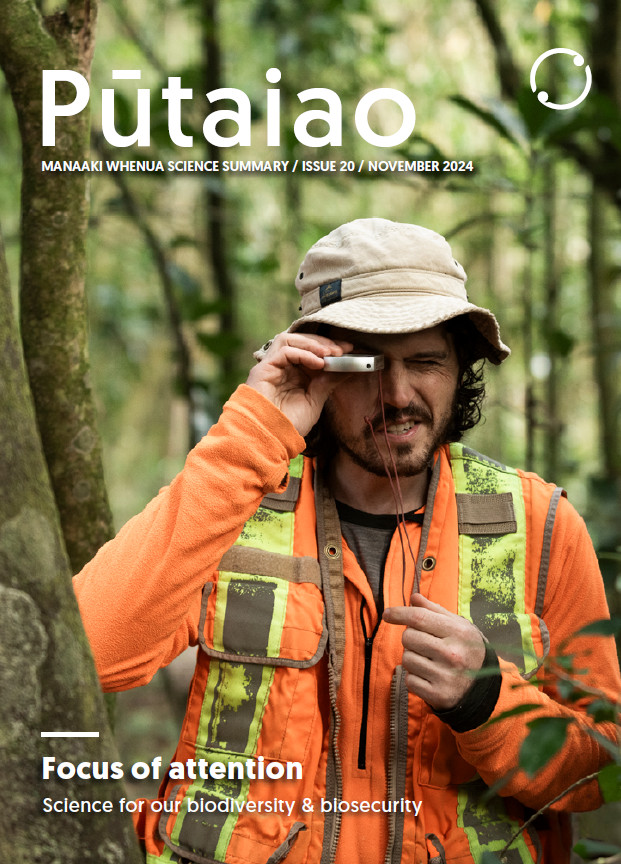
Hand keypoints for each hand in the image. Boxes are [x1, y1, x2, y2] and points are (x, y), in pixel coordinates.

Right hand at [246, 332, 352, 435]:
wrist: (271, 439)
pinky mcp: (263, 369)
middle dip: (323, 343)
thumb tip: (348, 367)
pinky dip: (304, 353)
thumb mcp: (315, 400)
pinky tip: (318, 363)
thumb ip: (328, 382)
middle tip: (342, 350)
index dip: (330, 347)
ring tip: (330, 353)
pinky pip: (284, 351)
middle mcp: (281, 367)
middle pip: (300, 341)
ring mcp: (271, 366)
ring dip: (312, 344)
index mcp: (293, 373)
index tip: (349, 350)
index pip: (310, 351)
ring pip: (289, 340)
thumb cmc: (289, 425)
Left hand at [383, 593, 485, 710]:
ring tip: (429, 661)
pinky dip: (414, 677)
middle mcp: (452, 654)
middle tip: (424, 643)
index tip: (387, 614)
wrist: (484, 686)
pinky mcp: (438, 695)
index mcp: (458, 632)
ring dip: (412, 658)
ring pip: (406, 659)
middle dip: (410, 638)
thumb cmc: (466, 649)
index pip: (419, 618)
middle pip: (408, 637)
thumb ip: (434, 610)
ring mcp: (445, 676)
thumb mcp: (458, 625)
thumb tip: (414, 597)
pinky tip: (429, 676)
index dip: (399, 613)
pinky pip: (409, 680)